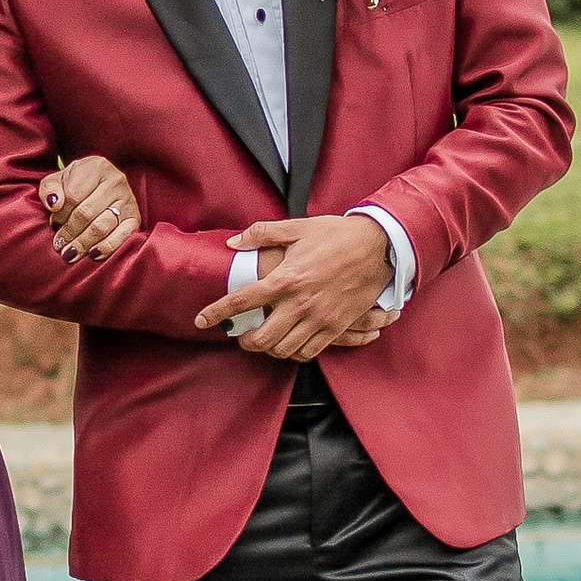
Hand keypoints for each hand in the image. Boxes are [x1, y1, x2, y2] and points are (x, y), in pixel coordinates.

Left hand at [41, 153, 140, 259]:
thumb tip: (54, 203)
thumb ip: (50, 188)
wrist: (101, 185)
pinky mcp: (135, 217)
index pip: (73, 195)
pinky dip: (107, 247)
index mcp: (95, 167)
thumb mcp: (59, 179)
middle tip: (59, 244)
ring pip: (102, 226)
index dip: (61, 213)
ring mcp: (127, 199)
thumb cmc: (76, 183)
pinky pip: (122, 236)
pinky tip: (93, 254)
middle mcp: (115, 180)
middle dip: (70, 232)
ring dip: (83, 243)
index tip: (54, 224)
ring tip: (70, 253)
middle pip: (87, 212)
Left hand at [200, 215, 392, 360]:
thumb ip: (262, 234)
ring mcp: (319, 318)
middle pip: (261, 338)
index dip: (216, 312)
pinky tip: (289, 343)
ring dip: (268, 348)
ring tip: (264, 340)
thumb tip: (234, 243)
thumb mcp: (298, 227)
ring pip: (283, 350)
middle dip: (244, 341)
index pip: (241, 301)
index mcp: (286, 278)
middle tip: (240, 335)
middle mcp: (300, 303)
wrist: (379, 247)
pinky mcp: (336, 327)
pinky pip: (309, 352)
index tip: (201, 320)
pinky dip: (294, 352)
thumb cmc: (337, 235)